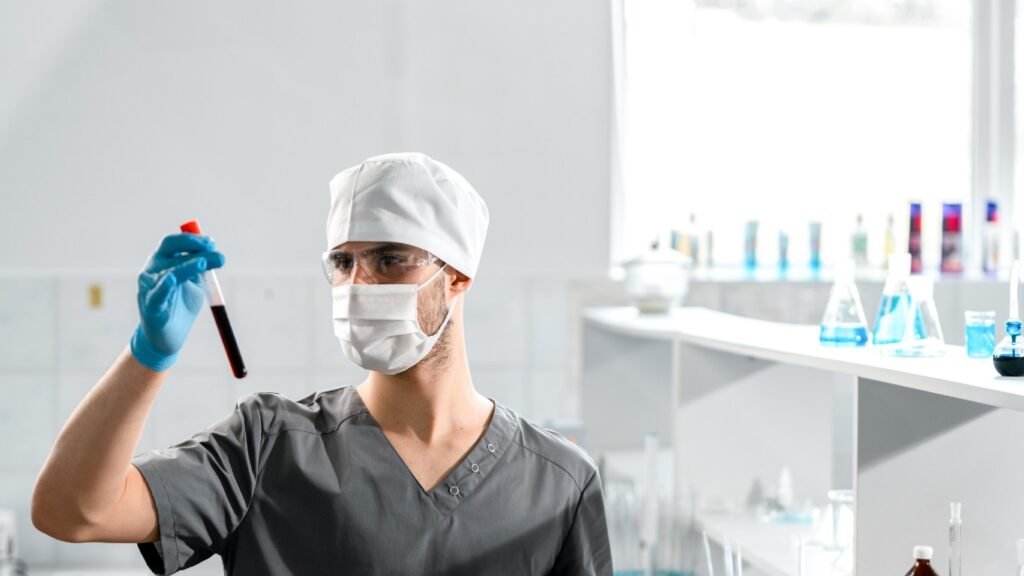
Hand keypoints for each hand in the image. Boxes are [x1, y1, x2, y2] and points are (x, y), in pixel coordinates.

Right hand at [130, 233, 224, 370]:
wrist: (168, 338)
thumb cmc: (181, 306)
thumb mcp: (196, 283)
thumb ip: (204, 269)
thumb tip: (218, 254)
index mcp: (162, 262)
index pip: (173, 243)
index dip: (191, 240)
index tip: (212, 243)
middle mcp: (151, 272)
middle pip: (171, 253)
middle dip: (196, 251)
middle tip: (218, 256)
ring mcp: (149, 289)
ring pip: (169, 272)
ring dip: (188, 266)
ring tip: (202, 263)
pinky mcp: (151, 307)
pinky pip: (158, 295)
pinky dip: (165, 286)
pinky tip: (172, 281)